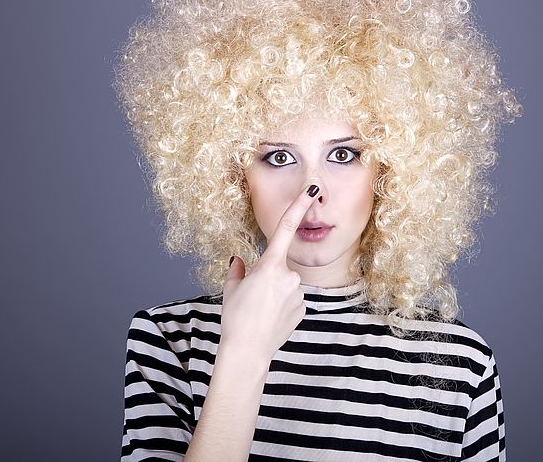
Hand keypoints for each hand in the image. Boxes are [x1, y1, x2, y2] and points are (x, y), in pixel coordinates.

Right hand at [219, 184, 319, 364]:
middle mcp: (289, 276)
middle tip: (253, 299)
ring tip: (260, 312)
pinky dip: (281, 306)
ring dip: (274, 294)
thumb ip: (238, 271)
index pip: (285, 228)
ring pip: (286, 285)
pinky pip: (292, 299)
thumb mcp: (231, 290)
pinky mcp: (303, 308)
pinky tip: (271, 319)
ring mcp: (298, 292)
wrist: (248, 351)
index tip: (310, 192)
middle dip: (267, 278)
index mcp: (270, 265)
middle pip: (278, 267)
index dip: (298, 207)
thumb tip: (239, 261)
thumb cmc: (236, 319)